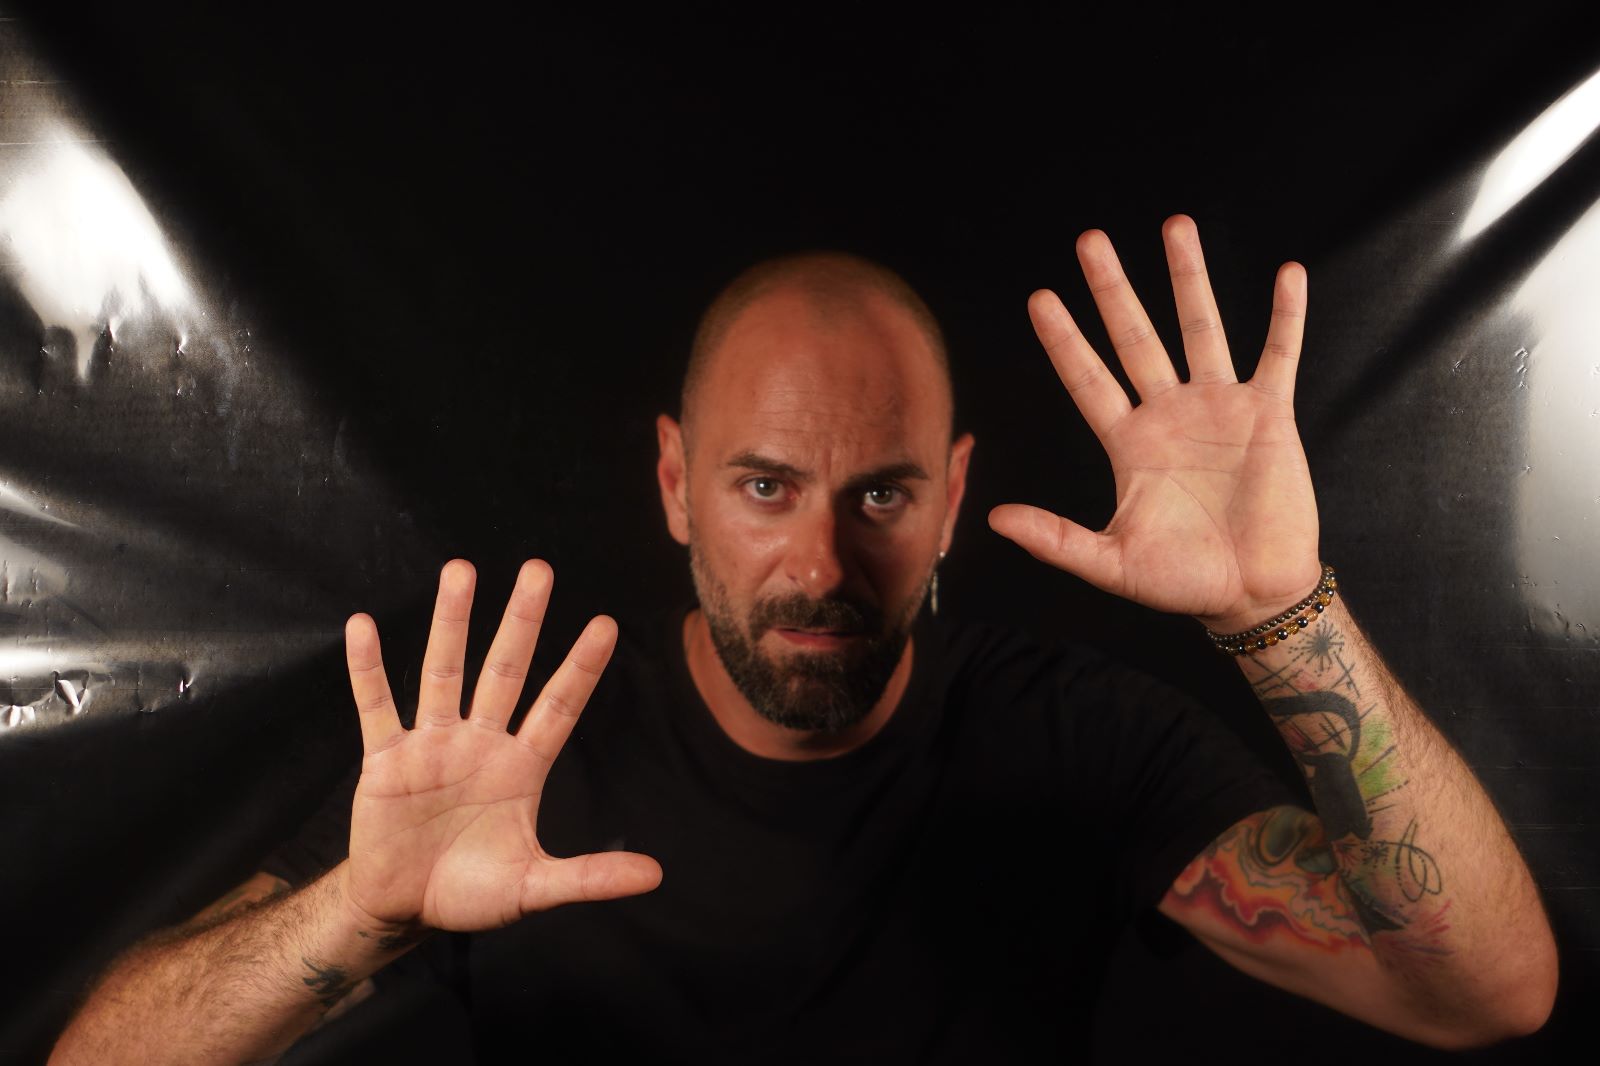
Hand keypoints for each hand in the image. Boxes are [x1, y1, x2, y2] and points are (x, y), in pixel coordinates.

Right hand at [340, 559, 661, 931]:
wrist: (403, 910)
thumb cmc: (472, 893)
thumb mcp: (533, 887)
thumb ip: (589, 877)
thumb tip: (654, 876)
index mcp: (521, 768)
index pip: (558, 707)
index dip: (581, 669)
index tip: (606, 625)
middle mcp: (480, 743)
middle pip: (506, 670)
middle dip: (522, 621)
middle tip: (538, 569)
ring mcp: (431, 746)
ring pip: (444, 671)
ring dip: (451, 623)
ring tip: (460, 571)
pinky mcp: (386, 761)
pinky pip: (376, 706)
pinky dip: (368, 670)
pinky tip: (362, 627)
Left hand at [988, 215, 1320, 632]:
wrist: (1252, 594)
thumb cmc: (1182, 582)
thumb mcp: (1110, 563)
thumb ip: (1056, 540)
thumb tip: (994, 520)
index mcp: (1128, 443)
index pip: (1087, 378)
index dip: (1064, 340)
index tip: (1038, 296)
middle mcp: (1169, 414)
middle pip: (1134, 337)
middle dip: (1112, 289)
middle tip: (1090, 240)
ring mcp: (1220, 408)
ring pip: (1201, 329)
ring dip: (1189, 279)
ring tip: (1175, 226)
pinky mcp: (1270, 415)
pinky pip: (1279, 355)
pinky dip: (1286, 317)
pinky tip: (1289, 274)